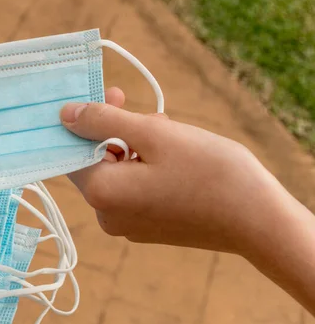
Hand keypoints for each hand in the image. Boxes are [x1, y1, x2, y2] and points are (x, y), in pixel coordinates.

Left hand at [61, 88, 314, 313]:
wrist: (258, 221)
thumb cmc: (209, 172)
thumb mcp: (154, 134)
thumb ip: (103, 121)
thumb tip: (66, 114)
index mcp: (101, 193)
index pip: (70, 150)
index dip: (86, 120)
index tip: (113, 96)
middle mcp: (106, 215)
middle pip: (95, 161)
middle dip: (116, 131)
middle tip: (151, 115)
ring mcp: (127, 224)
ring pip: (117, 172)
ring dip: (134, 146)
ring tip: (169, 134)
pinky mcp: (147, 227)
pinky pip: (133, 189)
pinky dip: (145, 167)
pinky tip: (173, 156)